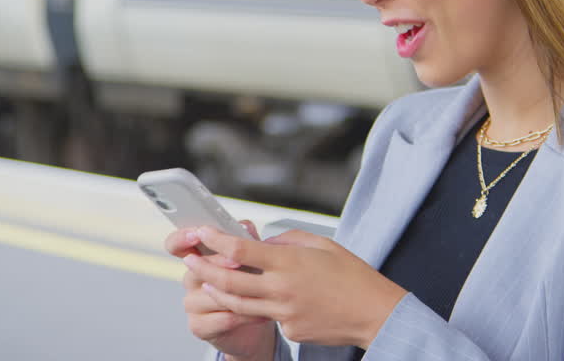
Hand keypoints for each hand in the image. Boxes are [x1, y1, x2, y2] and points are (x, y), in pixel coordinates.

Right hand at [166, 221, 276, 360]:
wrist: (255, 320)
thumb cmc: (251, 284)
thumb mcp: (249, 258)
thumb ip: (244, 240)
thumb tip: (244, 227)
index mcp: (198, 257)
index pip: (177, 244)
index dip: (182, 238)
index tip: (197, 233)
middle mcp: (191, 279)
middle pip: (196, 268)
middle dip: (220, 264)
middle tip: (239, 263)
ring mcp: (192, 303)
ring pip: (211, 295)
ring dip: (238, 293)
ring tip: (260, 291)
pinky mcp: (199, 326)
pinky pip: (221, 318)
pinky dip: (243, 315)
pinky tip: (260, 312)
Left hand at [180, 226, 407, 348]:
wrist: (373, 313)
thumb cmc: (353, 275)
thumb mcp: (322, 244)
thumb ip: (288, 240)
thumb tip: (265, 243)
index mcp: (290, 263)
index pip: (241, 251)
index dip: (217, 240)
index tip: (204, 233)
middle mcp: (282, 289)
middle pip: (229, 281)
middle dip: (203, 269)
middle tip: (190, 260)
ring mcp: (284, 312)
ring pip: (238, 304)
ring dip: (218, 291)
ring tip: (205, 281)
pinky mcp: (289, 329)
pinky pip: (266, 315)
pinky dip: (259, 305)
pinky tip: (268, 298)